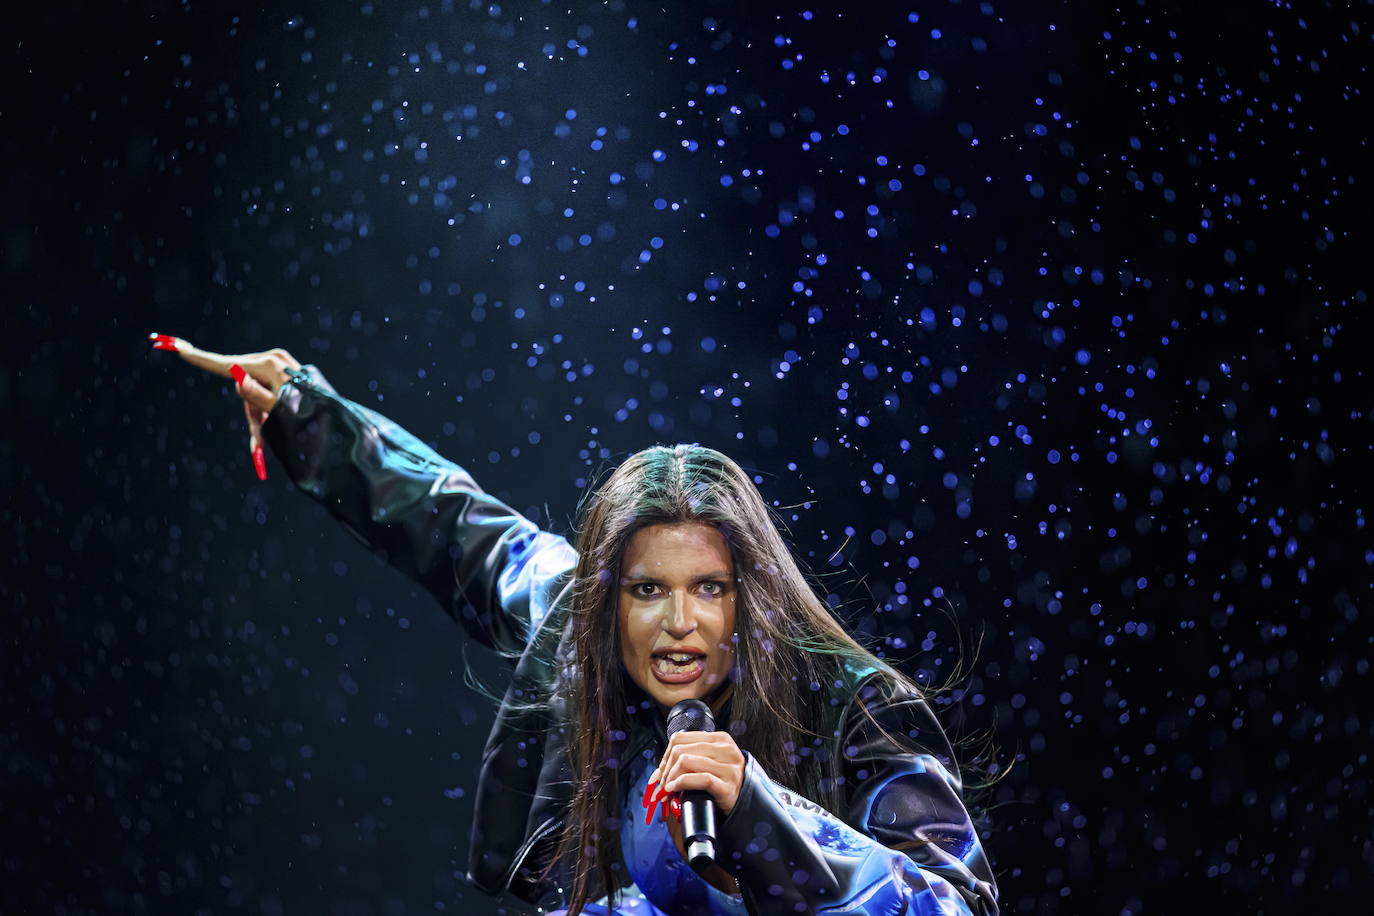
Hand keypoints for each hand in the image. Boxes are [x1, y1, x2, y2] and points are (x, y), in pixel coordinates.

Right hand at [147, 332, 301, 478]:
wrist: (332, 414)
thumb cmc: (307, 414)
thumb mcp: (279, 409)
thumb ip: (257, 396)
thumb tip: (238, 379)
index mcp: (268, 364)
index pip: (224, 364)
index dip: (199, 359)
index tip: (176, 347)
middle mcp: (272, 356)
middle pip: (239, 380)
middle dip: (248, 408)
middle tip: (261, 430)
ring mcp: (278, 358)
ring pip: (251, 385)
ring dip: (258, 407)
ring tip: (274, 422)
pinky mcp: (282, 363)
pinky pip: (262, 384)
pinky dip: (265, 401)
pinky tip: (278, 409)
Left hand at [647, 731, 746, 818]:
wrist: (745, 805)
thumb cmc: (724, 783)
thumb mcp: (709, 764)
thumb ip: (687, 760)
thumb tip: (658, 772)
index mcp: (720, 739)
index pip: (680, 738)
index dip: (665, 755)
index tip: (662, 770)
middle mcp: (726, 750)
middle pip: (680, 750)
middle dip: (666, 769)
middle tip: (663, 783)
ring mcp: (728, 768)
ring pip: (686, 761)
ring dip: (670, 777)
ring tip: (668, 788)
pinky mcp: (727, 786)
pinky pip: (698, 779)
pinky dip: (681, 783)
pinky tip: (675, 790)